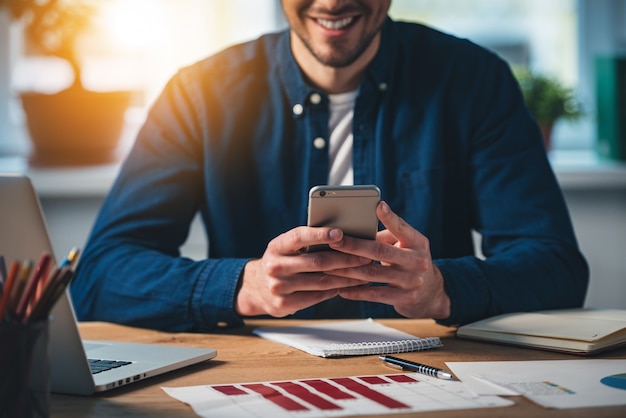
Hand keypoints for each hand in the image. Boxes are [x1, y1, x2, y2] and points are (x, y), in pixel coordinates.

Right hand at [235, 226, 371, 316]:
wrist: (257, 288)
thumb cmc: (283, 260)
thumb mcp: (287, 247)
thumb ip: (308, 241)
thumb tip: (342, 234)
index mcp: (276, 246)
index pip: (299, 236)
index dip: (320, 234)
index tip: (340, 233)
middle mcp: (275, 266)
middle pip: (317, 262)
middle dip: (345, 259)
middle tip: (365, 255)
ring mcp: (278, 287)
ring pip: (321, 281)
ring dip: (346, 277)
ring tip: (364, 272)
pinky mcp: (284, 304)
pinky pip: (317, 296)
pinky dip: (335, 290)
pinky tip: (348, 285)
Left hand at [330, 201, 450, 319]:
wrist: (431, 292)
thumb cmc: (409, 261)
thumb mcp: (407, 246)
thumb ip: (387, 238)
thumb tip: (357, 228)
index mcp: (418, 242)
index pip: (402, 228)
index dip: (390, 218)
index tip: (378, 205)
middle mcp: (418, 260)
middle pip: (380, 251)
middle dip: (354, 246)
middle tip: (334, 241)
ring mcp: (412, 281)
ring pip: (373, 273)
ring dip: (348, 270)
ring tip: (329, 266)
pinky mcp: (404, 298)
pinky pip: (375, 294)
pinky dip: (356, 292)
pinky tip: (341, 289)